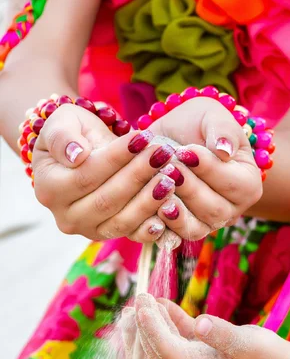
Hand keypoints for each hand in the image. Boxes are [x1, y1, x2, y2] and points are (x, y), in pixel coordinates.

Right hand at [32, 103, 178, 241]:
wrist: (84, 152)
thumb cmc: (73, 133)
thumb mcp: (62, 122)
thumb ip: (63, 136)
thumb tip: (77, 155)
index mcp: (49, 188)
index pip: (87, 175)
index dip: (117, 158)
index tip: (144, 138)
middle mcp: (66, 216)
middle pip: (106, 200)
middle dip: (138, 176)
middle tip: (164, 155)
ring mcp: (88, 230)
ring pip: (121, 221)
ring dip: (149, 201)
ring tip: (171, 177)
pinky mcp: (110, 235)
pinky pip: (132, 235)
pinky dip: (152, 226)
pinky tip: (170, 210)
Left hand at [130, 293, 286, 358]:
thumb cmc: (269, 358)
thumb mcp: (251, 345)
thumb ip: (224, 335)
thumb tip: (200, 324)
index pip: (165, 352)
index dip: (151, 328)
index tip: (142, 304)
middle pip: (152, 357)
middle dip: (141, 328)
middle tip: (138, 298)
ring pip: (154, 353)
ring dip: (146, 328)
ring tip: (142, 301)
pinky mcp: (194, 358)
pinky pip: (170, 344)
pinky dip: (163, 325)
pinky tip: (162, 304)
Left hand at [149, 97, 262, 239]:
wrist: (169, 137)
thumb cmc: (197, 124)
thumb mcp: (212, 115)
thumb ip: (222, 129)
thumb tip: (224, 151)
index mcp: (248, 183)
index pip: (235, 185)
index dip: (209, 169)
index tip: (186, 151)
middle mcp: (231, 209)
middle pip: (215, 211)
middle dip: (189, 188)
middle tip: (167, 167)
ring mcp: (206, 224)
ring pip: (194, 228)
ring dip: (174, 208)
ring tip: (158, 186)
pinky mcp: (180, 231)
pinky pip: (171, 238)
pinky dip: (159, 226)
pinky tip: (148, 208)